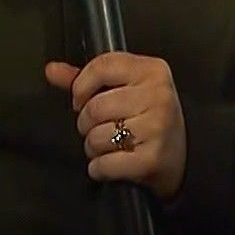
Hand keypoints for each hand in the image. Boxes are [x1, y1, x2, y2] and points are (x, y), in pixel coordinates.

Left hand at [44, 53, 186, 201]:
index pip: (102, 66)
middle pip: (94, 107)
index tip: (81, 100)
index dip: (81, 86)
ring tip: (109, 146)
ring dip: (93, 147)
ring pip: (96, 137)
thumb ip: (88, 79)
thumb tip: (51, 70)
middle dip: (87, 123)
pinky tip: (112, 164)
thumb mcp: (126, 90)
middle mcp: (159, 96)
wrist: (183, 159)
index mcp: (153, 71)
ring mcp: (157, 128)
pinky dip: (100, 168)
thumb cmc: (150, 120)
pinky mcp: (151, 159)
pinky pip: (104, 164)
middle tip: (99, 128)